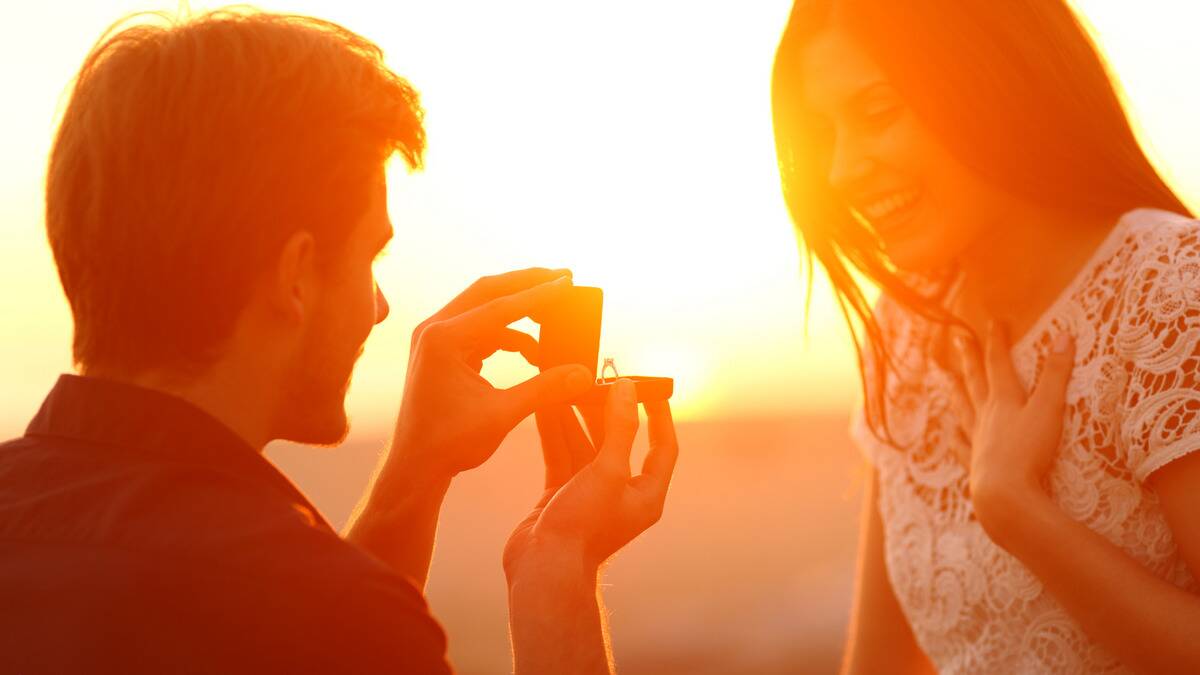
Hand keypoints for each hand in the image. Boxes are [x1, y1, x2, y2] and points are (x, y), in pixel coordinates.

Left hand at [387, 268, 593, 481]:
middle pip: (488, 291)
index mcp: (442, 339)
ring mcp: (434, 338)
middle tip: (564, 278)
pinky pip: (479, 329)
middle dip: (527, 285)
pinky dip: (506, 335)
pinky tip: (531, 352)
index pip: (499, 306)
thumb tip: (583, 373)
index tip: (568, 282)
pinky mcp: (440, 351)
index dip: (539, 295)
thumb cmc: (449, 444)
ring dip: (519, 313)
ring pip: (484, 309)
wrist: (416, 467)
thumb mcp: (502, 414)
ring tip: (554, 322)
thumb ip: (545, 388)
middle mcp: (434, 330)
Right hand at [503, 380, 678, 578]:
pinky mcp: (561, 495)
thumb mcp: (607, 471)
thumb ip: (619, 428)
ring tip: (565, 386)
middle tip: (595, 380)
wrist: (543, 570)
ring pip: (585, 445)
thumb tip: (626, 389)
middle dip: (606, 410)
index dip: (660, 416)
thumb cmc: (583, 527)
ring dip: (575, 417)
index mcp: (646, 495)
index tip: (650, 388)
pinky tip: (545, 408)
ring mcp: (590, 494)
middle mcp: (621, 494)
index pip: (662, 447)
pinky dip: (555, 433)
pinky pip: (561, 455)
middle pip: (619, 441)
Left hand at [954, 322, 1074, 540]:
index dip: (997, 341)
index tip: (993, 321)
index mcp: (1003, 401)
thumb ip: (1056, 374)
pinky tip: (951, 434)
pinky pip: (962, 446)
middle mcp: (985, 416)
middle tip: (959, 338)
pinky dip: (956, 437)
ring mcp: (976, 440)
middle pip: (975, 380)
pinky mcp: (974, 464)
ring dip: (956, 391)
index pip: (998, 363)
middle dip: (969, 357)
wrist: (1003, 494)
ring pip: (963, 409)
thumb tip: (1065, 336)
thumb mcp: (1049, 409)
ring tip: (946, 379)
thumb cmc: (1029, 452)